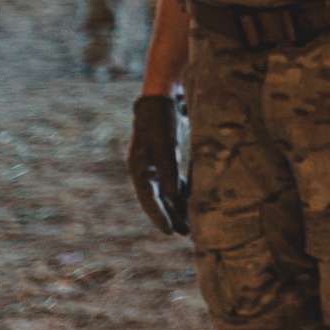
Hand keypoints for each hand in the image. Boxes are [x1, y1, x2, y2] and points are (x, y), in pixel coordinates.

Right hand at [128, 95, 188, 234]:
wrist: (162, 96)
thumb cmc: (162, 120)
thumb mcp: (166, 146)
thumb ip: (170, 171)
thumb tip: (174, 198)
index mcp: (139, 168)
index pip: (149, 199)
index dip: (159, 216)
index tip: (170, 232)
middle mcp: (144, 168)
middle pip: (157, 198)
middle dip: (170, 215)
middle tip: (185, 234)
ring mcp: (154, 162)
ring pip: (165, 190)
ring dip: (176, 205)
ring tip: (190, 222)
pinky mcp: (165, 155)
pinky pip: (172, 179)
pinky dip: (180, 190)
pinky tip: (190, 199)